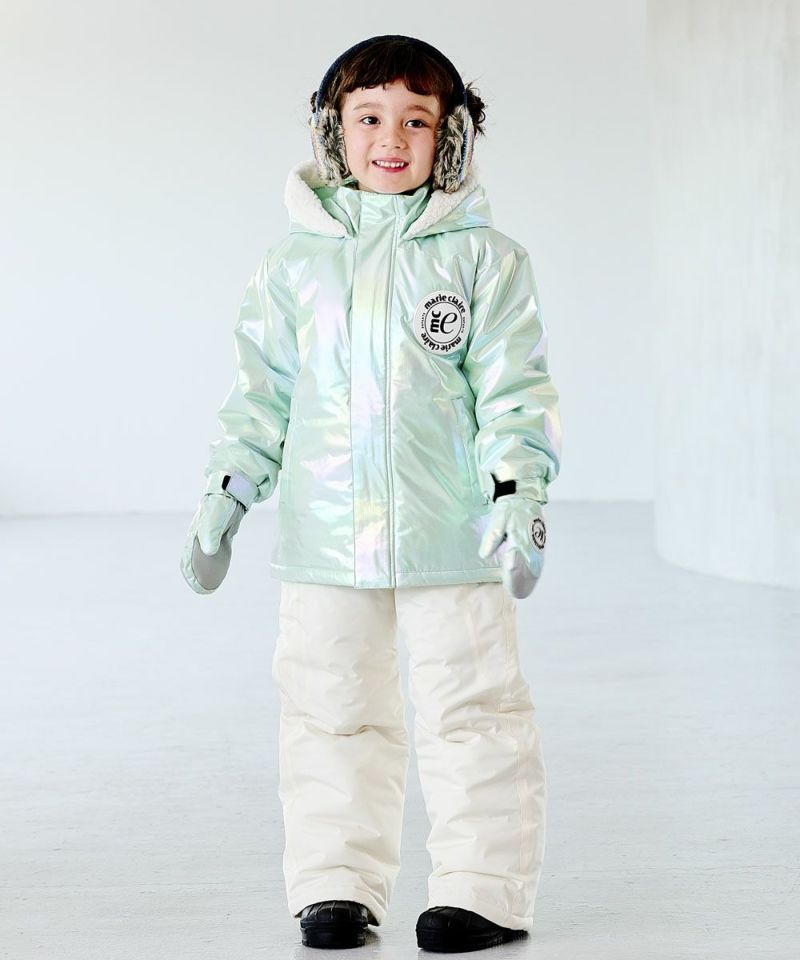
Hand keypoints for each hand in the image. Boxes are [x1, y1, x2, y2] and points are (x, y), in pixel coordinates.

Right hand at [180, 472, 255, 593]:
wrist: (233, 485)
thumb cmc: (222, 501)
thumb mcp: (216, 517)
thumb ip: (211, 533)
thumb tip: (209, 551)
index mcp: (197, 532)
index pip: (188, 555)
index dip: (190, 570)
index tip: (196, 586)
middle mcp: (202, 532)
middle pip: (196, 555)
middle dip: (196, 570)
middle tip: (202, 587)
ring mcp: (213, 529)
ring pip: (207, 551)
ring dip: (208, 564)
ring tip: (211, 579)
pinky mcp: (224, 526)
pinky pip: (218, 545)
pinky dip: (219, 555)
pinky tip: (223, 559)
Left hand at [478, 482, 547, 598]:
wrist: (523, 496)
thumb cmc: (509, 509)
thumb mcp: (498, 520)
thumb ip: (492, 538)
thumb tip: (484, 555)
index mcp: (521, 540)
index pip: (517, 565)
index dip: (512, 577)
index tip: (507, 583)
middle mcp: (532, 546)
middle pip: (529, 572)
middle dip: (520, 583)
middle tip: (514, 591)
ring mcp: (538, 546)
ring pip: (535, 569)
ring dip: (528, 580)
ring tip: (520, 590)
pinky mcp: (539, 545)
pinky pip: (538, 563)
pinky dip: (533, 573)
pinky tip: (528, 577)